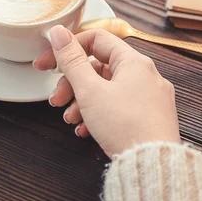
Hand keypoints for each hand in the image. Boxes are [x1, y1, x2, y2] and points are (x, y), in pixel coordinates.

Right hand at [34, 25, 179, 156]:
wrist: (153, 167)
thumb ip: (71, 60)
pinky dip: (99, 115)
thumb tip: (59, 33)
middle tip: (56, 99)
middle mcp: (146, 76)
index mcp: (134, 62)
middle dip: (72, 84)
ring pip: (107, 90)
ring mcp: (150, 98)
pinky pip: (119, 108)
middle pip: (99, 68)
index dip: (68, 49)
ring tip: (70, 119)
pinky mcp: (149, 118)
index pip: (96, 40)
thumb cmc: (125, 127)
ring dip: (82, 102)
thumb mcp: (90, 90)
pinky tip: (86, 130)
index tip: (48, 63)